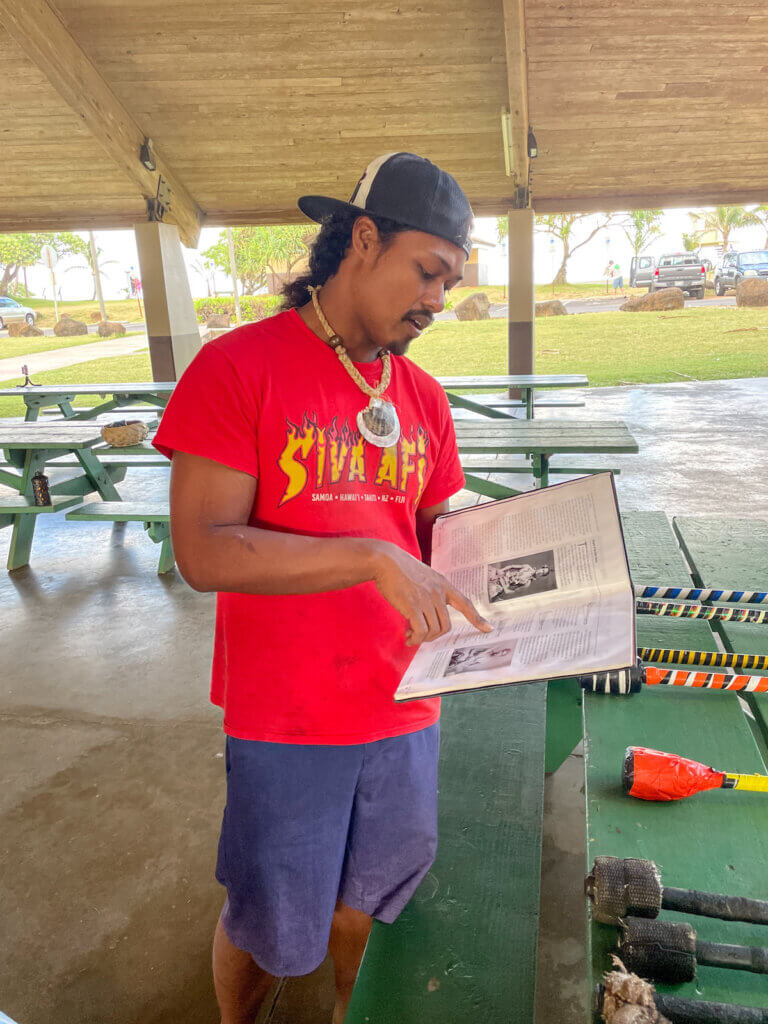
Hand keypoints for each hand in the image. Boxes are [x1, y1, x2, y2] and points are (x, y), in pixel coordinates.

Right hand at [369, 541, 491, 646]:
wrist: (385, 561)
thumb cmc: (399, 569)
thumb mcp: (423, 575)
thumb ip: (430, 591)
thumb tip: (427, 614)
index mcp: (442, 584)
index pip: (465, 603)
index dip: (476, 618)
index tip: (488, 629)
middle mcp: (438, 592)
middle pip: (446, 625)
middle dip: (434, 635)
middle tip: (419, 635)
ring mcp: (427, 599)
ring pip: (433, 630)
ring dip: (422, 638)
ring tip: (410, 636)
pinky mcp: (413, 606)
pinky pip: (421, 631)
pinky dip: (415, 638)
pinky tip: (408, 636)